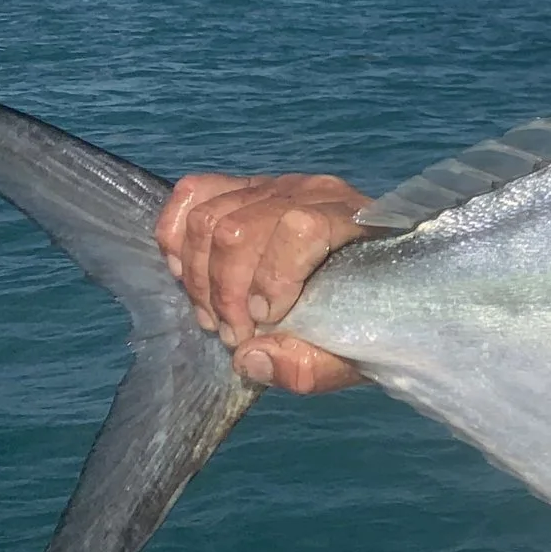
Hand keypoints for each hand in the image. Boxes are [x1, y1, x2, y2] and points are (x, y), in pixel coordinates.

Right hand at [155, 173, 371, 392]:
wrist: (374, 284)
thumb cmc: (368, 317)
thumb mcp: (353, 354)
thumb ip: (311, 365)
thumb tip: (249, 357)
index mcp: (352, 222)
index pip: (299, 228)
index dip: (271, 279)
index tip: (263, 322)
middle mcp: (310, 193)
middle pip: (238, 229)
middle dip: (224, 293)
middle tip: (234, 335)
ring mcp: (273, 186)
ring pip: (208, 217)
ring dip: (198, 277)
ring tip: (214, 319)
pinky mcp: (242, 188)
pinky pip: (192, 193)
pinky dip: (177, 237)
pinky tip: (187, 276)